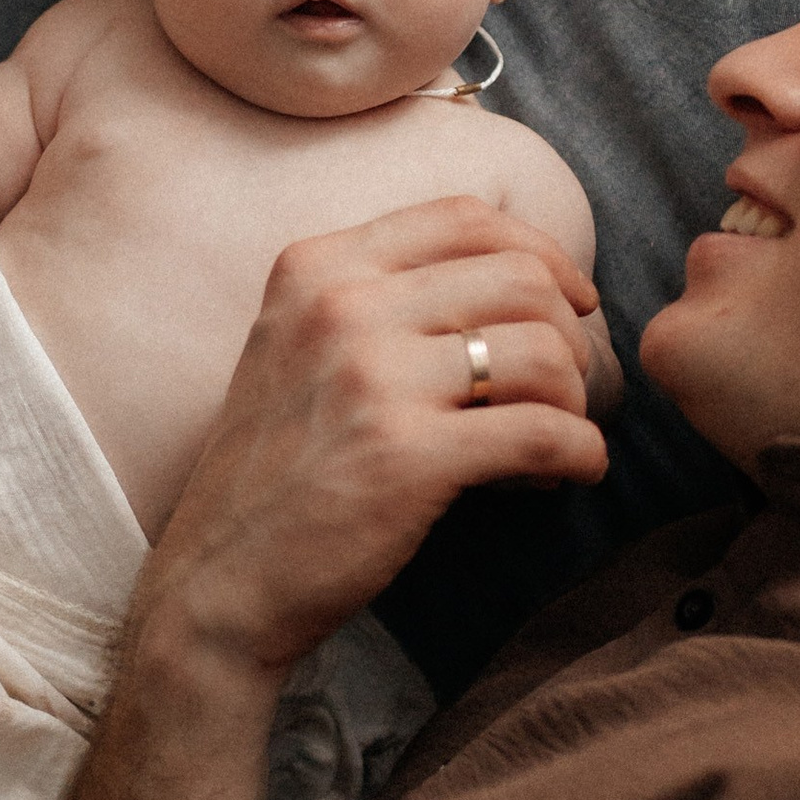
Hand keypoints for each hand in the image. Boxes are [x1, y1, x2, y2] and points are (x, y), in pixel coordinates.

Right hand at [150, 197, 609, 678]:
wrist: (217, 583)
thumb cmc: (277, 473)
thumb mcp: (298, 349)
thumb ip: (380, 301)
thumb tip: (523, 282)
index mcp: (316, 268)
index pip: (466, 217)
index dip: (543, 252)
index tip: (572, 300)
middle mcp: (340, 306)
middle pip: (521, 278)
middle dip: (568, 334)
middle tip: (566, 390)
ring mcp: (371, 378)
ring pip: (542, 350)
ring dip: (575, 399)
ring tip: (559, 438)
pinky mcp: (406, 457)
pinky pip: (545, 432)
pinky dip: (581, 453)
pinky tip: (571, 474)